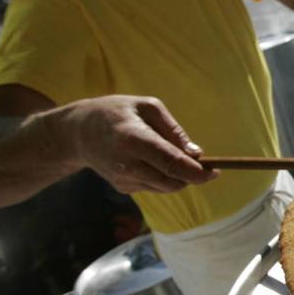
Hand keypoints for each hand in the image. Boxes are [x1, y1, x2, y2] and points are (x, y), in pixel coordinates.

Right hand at [61, 95, 217, 194]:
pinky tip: (150, 160)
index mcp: (134, 139)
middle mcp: (127, 164)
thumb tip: (196, 153)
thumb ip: (173, 130)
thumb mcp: (147, 106)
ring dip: (178, 177)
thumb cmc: (117, 112)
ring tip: (171, 155)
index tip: (215, 171)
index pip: (171, 163)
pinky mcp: (122, 188)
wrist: (78, 132)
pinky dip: (162, 177)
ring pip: (166, 187)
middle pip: (172, 182)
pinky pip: (154, 187)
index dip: (197, 172)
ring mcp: (123, 179)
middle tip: (202, 163)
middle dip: (192, 176)